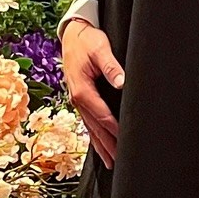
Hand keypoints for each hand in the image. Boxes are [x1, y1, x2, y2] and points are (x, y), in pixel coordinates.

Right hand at [63, 19, 123, 168]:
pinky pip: (87, 122)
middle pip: (95, 128)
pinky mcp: (80, 99)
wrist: (72, 35)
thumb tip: (121, 82)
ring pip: (90, 128)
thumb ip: (110, 66)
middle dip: (108, 145)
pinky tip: (100, 146)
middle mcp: (78, 99)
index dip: (114, 129)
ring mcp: (77, 101)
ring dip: (101, 146)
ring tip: (111, 162)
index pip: (102, 115)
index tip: (126, 140)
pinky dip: (95, 136)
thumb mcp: (100, 48)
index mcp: (82, 90)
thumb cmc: (86, 41)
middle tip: (120, 162)